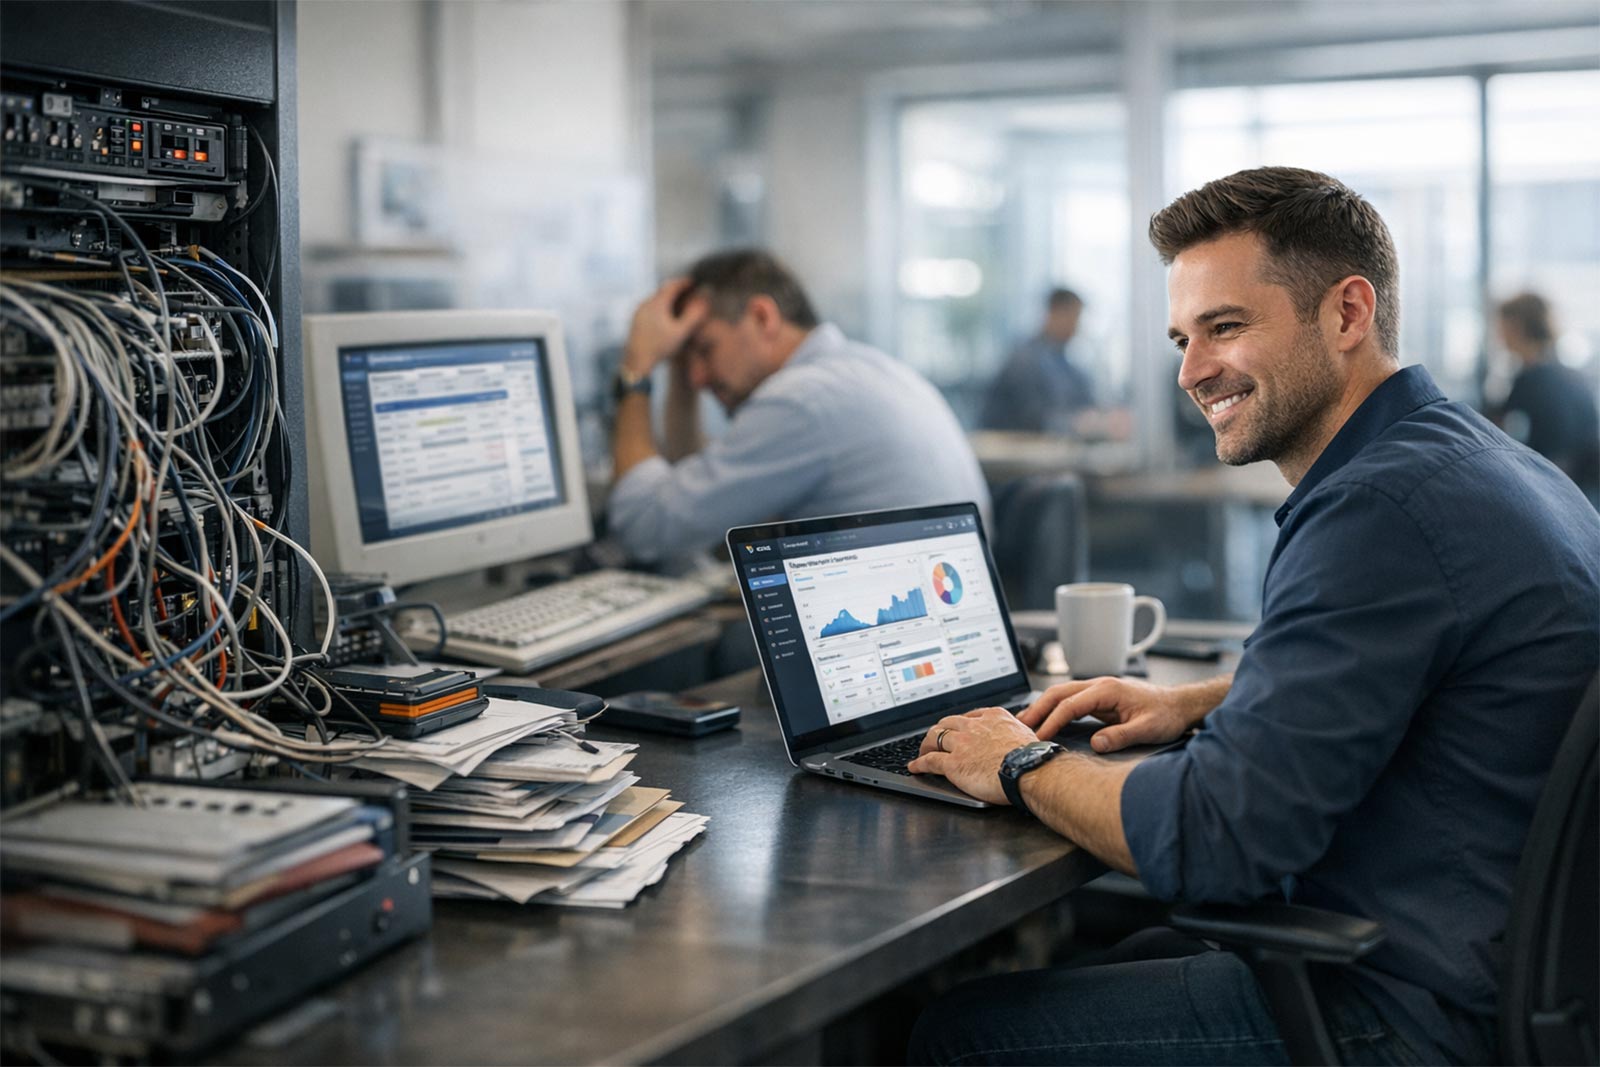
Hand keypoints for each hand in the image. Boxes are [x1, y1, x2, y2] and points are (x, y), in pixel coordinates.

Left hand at [623, 277, 708, 376]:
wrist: (636, 361)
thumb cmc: (659, 348)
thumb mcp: (680, 333)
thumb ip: (693, 316)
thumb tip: (703, 303)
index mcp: (657, 304)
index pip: (671, 286)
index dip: (683, 282)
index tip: (692, 281)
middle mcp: (646, 304)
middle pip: (662, 290)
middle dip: (675, 288)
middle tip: (686, 289)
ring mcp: (639, 311)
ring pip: (655, 298)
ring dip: (667, 297)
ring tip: (678, 301)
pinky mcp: (636, 319)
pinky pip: (650, 306)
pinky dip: (660, 304)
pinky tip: (665, 314)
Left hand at [906, 707, 1038, 804]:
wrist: (1028, 769)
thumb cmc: (1032, 757)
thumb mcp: (1025, 733)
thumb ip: (1014, 732)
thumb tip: (1018, 736)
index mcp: (992, 717)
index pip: (968, 716)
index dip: (958, 724)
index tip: (955, 728)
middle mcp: (973, 727)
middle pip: (947, 723)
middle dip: (939, 731)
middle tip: (935, 738)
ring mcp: (961, 744)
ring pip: (935, 737)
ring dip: (926, 745)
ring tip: (923, 751)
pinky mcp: (953, 763)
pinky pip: (930, 760)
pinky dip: (919, 763)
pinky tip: (915, 766)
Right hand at [1017, 677, 1195, 752]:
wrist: (1180, 705)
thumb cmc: (1166, 714)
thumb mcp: (1148, 728)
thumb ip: (1121, 736)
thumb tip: (1096, 743)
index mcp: (1108, 690)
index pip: (1070, 705)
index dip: (1052, 721)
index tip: (1039, 738)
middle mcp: (1099, 685)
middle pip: (1058, 693)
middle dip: (1036, 710)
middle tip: (1019, 728)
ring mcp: (1098, 690)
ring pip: (1061, 695)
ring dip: (1042, 708)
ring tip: (1025, 725)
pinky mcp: (1099, 699)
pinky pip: (1070, 701)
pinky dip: (1054, 710)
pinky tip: (1046, 721)